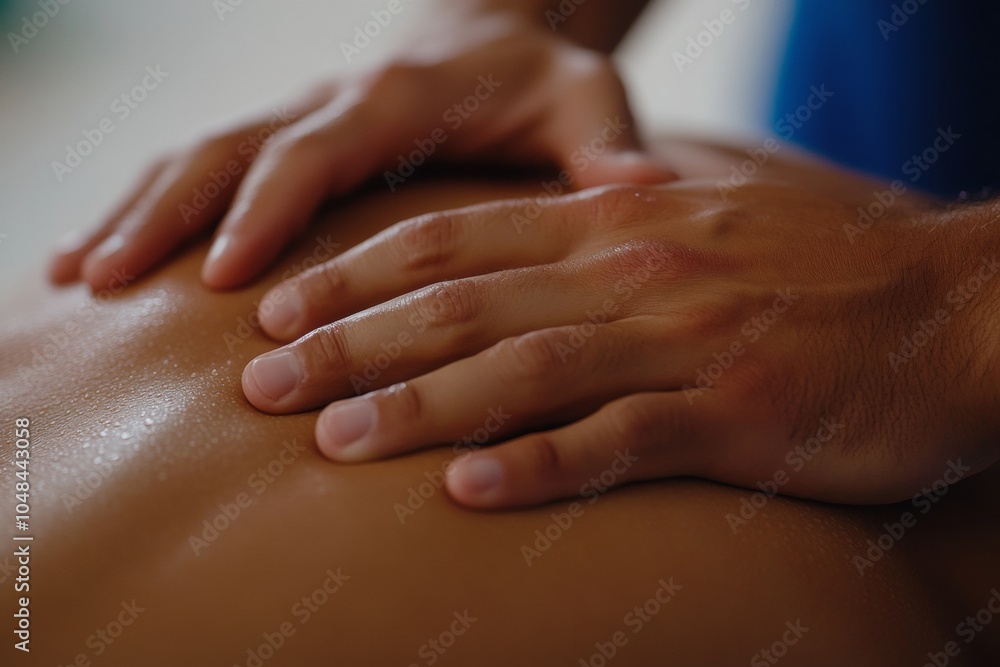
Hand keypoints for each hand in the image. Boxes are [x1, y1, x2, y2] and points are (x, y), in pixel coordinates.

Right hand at [48, 13, 674, 291]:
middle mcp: (330, 102)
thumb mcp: (585, 100)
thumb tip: (643, 194)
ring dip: (133, 211)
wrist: (496, 30)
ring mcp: (298, 116)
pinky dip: (143, 206)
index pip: (317, 152)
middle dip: (165, 216)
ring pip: (194, 153)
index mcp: (397, 99)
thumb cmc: (541, 78)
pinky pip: (198, 163)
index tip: (226, 278)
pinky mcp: (284, 134)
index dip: (268, 208)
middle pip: (229, 151)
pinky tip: (93, 253)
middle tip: (102, 283)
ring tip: (73, 277)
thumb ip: (606, 143)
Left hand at [239, 176, 999, 507]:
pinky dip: (540, 466)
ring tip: (330, 438)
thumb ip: (622, 230)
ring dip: (419, 404)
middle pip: (463, 303)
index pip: (456, 239)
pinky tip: (468, 493)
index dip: (360, 273)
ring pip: (524, 368)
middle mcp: (634, 272)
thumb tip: (556, 227)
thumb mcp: (705, 228)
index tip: (284, 309)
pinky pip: (621, 441)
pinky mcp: (738, 415)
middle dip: (352, 340)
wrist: (953, 308)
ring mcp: (685, 343)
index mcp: (616, 227)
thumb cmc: (822, 275)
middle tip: (260, 379)